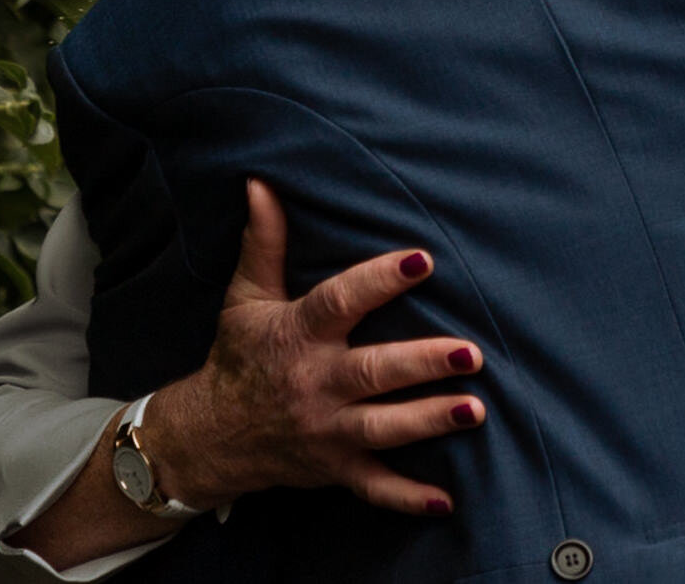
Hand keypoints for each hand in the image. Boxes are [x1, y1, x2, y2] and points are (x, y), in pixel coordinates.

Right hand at [143, 179, 485, 516]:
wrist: (209, 435)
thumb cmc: (240, 356)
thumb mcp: (246, 298)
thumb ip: (264, 243)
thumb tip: (260, 183)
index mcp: (298, 335)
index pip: (341, 302)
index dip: (380, 280)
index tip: (422, 260)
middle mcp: (315, 384)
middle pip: (373, 373)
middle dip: (422, 364)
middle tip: (471, 352)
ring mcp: (327, 431)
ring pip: (382, 428)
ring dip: (429, 421)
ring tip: (474, 410)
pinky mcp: (335, 468)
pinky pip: (372, 487)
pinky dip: (406, 498)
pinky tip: (446, 500)